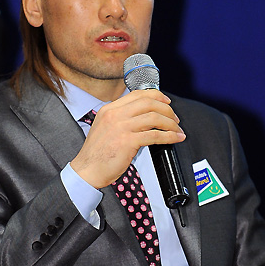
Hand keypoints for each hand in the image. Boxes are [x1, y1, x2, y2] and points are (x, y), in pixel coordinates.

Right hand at [70, 89, 185, 188]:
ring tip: (177, 130)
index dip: (156, 96)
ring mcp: (121, 127)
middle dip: (167, 110)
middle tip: (174, 119)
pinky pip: (155, 135)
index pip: (137, 94)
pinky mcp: (127, 142)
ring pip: (154, 117)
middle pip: (149, 103)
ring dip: (170, 124)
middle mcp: (115, 115)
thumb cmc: (97, 154)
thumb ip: (120, 119)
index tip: (166, 103)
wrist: (87, 170)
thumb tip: (144, 117)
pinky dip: (169, 136)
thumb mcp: (104, 128)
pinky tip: (175, 139)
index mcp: (109, 109)